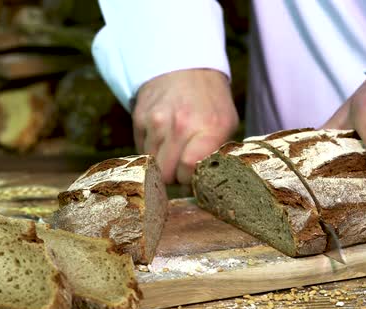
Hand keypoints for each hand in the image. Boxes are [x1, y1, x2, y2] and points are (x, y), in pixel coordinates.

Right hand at [133, 69, 238, 183]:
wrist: (185, 66)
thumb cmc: (210, 100)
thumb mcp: (226, 123)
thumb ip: (215, 154)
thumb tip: (202, 185)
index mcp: (208, 128)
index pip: (188, 171)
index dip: (190, 180)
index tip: (194, 176)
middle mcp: (180, 125)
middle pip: (167, 174)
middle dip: (174, 175)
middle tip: (182, 165)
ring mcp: (156, 121)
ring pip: (152, 165)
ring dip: (162, 162)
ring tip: (173, 148)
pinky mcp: (139, 118)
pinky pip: (141, 150)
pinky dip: (151, 149)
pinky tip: (162, 136)